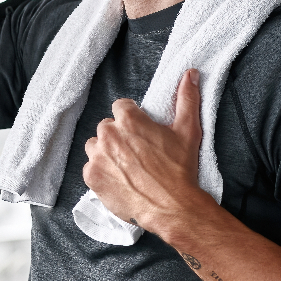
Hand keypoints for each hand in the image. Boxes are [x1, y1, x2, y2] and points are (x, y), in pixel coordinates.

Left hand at [82, 70, 208, 233]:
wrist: (171, 207)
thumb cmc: (180, 169)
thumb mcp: (188, 131)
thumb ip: (187, 99)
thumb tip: (190, 73)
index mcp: (129, 120)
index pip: (121, 107)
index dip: (132, 118)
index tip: (141, 132)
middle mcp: (108, 135)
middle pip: (107, 127)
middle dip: (119, 136)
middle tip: (136, 152)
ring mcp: (97, 157)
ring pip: (95, 146)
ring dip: (106, 152)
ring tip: (125, 166)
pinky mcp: (91, 176)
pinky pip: (90, 167)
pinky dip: (101, 172)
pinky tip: (119, 179)